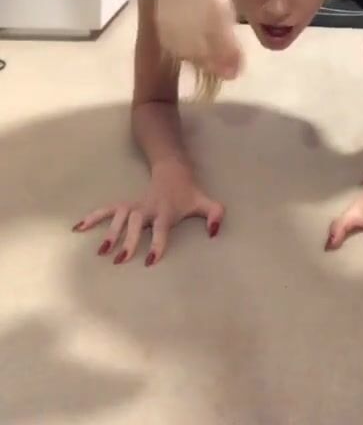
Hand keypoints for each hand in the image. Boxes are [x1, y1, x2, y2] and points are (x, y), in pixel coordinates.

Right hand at [72, 159, 224, 265]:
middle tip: (120, 260)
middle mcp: (148, 208)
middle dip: (128, 240)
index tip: (152, 260)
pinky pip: (106, 210)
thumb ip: (215, 215)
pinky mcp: (125, 204)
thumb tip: (215, 233)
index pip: (162, 227)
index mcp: (167, 210)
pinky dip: (92, 217)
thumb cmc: (189, 194)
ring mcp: (135, 205)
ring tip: (101, 251)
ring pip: (119, 216)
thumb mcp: (206, 203)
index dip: (158, 242)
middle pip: (136, 222)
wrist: (173, 171)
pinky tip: (78, 228)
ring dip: (110, 232)